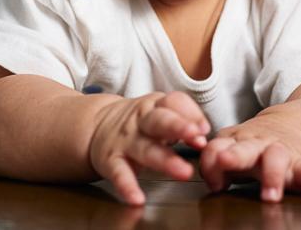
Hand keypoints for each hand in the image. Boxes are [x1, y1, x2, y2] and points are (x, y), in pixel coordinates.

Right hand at [89, 91, 209, 204]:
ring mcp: (125, 141)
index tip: (204, 130)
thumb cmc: (138, 123)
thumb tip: (203, 136)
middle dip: (178, 127)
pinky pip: (119, 174)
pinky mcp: (110, 161)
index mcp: (155, 106)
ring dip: (165, 161)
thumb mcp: (159, 113)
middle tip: (196, 137)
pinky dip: (127, 186)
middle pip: (160, 121)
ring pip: (146, 149)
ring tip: (184, 173)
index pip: (173, 102)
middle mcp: (140, 122)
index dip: (191, 113)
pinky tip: (137, 199)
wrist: (95, 125)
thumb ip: (183, 121)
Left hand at [199, 115, 300, 202]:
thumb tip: (214, 182)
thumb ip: (215, 164)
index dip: (210, 163)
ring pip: (276, 158)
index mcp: (237, 141)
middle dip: (235, 155)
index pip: (216, 148)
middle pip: (244, 148)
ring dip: (272, 175)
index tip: (214, 183)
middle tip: (226, 160)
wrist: (288, 126)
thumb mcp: (232, 148)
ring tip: (271, 196)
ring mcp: (280, 152)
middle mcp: (257, 145)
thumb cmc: (254, 145)